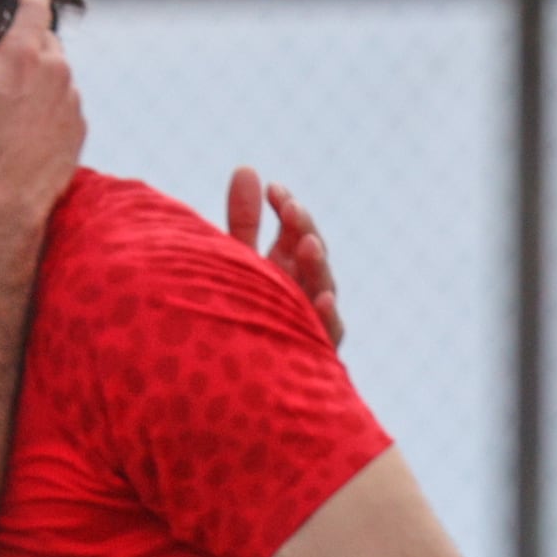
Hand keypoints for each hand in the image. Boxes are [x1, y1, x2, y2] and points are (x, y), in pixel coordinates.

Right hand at [0, 0, 82, 227]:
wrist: (4, 204)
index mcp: (25, 52)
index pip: (35, 5)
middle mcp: (58, 70)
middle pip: (45, 40)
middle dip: (26, 43)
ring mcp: (72, 101)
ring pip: (57, 73)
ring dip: (38, 77)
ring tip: (8, 106)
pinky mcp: (79, 129)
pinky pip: (64, 103)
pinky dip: (48, 105)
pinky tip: (24, 128)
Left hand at [226, 168, 342, 348]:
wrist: (229, 389)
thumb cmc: (233, 323)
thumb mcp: (236, 265)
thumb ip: (243, 221)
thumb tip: (247, 167)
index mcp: (284, 267)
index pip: (295, 231)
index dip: (288, 210)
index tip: (274, 191)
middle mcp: (302, 291)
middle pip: (313, 254)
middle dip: (304, 229)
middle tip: (289, 209)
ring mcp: (311, 322)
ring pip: (324, 289)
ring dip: (318, 264)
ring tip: (307, 243)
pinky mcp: (314, 354)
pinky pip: (326, 335)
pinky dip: (326, 318)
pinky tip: (321, 301)